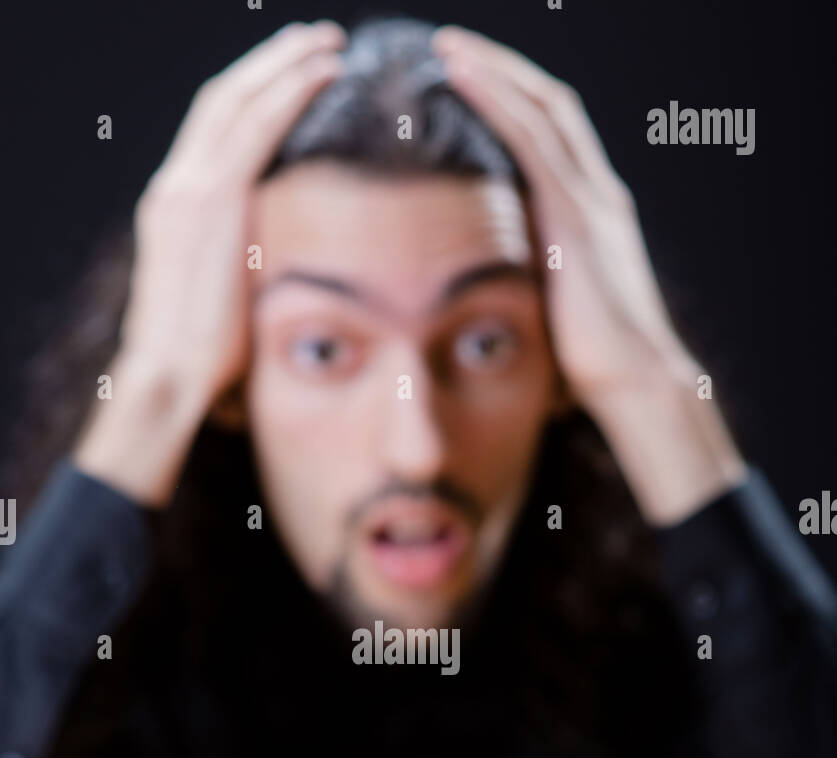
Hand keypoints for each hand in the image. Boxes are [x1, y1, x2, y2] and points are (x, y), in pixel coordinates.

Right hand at [76, 21, 344, 506]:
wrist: (169, 378)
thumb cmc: (200, 361)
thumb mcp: (218, 299)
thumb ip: (239, 266)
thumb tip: (278, 269)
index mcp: (174, 206)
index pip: (213, 129)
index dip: (253, 93)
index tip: (292, 74)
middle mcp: (175, 186)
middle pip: (223, 98)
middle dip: (271, 62)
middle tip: (317, 40)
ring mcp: (189, 189)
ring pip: (240, 99)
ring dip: (287, 64)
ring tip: (329, 44)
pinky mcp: (212, 202)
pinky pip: (257, 127)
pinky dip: (292, 92)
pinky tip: (326, 75)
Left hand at [434, 26, 745, 523]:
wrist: (637, 385)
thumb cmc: (594, 370)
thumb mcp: (557, 316)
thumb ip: (531, 290)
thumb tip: (487, 306)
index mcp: (596, 217)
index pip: (555, 137)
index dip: (515, 102)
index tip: (470, 84)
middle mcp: (599, 196)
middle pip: (551, 107)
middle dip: (503, 72)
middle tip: (451, 49)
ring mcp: (591, 201)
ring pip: (541, 109)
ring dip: (492, 71)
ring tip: (445, 47)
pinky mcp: (575, 217)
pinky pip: (531, 137)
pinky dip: (494, 97)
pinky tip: (457, 74)